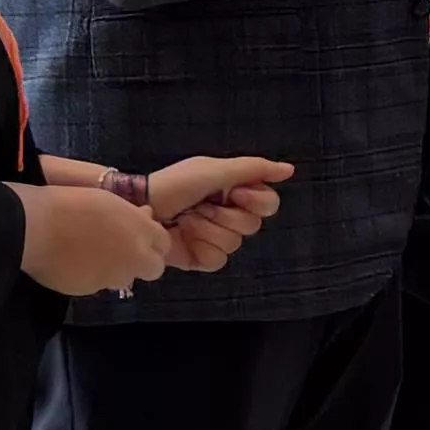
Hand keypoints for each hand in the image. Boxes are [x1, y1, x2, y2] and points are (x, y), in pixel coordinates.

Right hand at [14, 176, 171, 299]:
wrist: (33, 226)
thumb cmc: (68, 203)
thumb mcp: (108, 200)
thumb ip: (133, 215)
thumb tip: (145, 218)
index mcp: (141, 230)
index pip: (163, 243)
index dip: (151, 240)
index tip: (137, 235)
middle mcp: (134, 257)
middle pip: (153, 268)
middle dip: (142, 261)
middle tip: (120, 250)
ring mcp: (113, 277)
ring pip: (124, 278)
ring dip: (115, 269)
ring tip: (89, 254)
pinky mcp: (90, 290)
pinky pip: (97, 285)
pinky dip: (90, 276)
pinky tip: (72, 263)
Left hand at [138, 153, 289, 273]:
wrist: (139, 205)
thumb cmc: (174, 184)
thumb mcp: (214, 169)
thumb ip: (254, 169)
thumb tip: (290, 169)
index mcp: (236, 192)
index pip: (269, 204)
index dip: (255, 200)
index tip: (234, 192)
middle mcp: (230, 216)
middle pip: (252, 225)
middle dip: (223, 215)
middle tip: (201, 205)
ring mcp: (216, 238)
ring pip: (234, 244)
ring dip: (207, 229)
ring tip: (185, 219)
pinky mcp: (201, 257)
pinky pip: (218, 260)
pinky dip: (200, 247)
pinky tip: (185, 237)